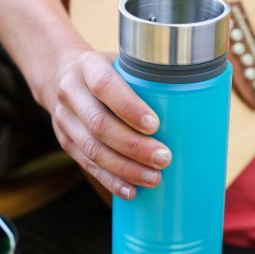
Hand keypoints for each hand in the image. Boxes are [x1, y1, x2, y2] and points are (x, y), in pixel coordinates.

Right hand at [44, 47, 171, 198]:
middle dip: (133, 146)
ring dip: (125, 168)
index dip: (129, 108)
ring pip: (92, 149)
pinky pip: (87, 164)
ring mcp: (65, 119)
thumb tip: (194, 104)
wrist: (60, 74)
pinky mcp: (65, 142)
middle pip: (99, 125)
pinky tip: (131, 190)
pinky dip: (110, 180)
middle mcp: (71, 93)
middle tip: (164, 158)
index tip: (155, 125)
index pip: (105, 86)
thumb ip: (145, 78)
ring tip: (153, 178)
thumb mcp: (121, 63)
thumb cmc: (107, 70)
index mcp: (88, 67)